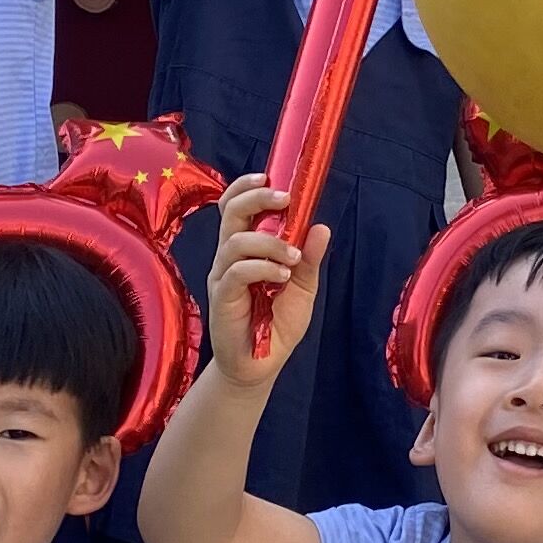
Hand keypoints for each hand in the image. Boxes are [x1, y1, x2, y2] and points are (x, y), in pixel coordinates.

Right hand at [203, 177, 326, 386]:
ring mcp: (222, 276)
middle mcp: (229, 256)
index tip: (270, 177)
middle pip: (230, 213)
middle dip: (256, 198)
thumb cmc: (277, 324)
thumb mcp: (303, 287)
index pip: (235, 206)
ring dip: (269, 242)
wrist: (261, 365)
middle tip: (285, 200)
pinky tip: (282, 276)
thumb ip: (310, 258)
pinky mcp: (221, 297)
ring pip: (235, 242)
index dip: (247, 187)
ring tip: (293, 257)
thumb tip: (321, 226)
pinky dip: (262, 268)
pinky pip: (236, 272)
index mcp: (246, 247)